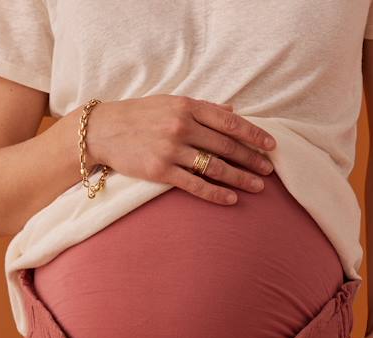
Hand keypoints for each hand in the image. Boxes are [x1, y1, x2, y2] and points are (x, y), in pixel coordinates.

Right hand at [85, 94, 276, 205]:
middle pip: (226, 146)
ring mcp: (171, 149)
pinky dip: (215, 193)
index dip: (253, 134)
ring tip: (258, 187)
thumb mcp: (170, 102)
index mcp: (187, 106)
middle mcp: (181, 126)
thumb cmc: (138, 116)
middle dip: (252, 159)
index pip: (229, 122)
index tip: (271, 145)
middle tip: (269, 170)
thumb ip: (202, 108)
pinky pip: (194, 185)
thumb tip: (232, 110)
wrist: (102, 130)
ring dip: (240, 178)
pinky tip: (231, 200)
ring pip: (215, 167)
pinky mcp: (160, 171)